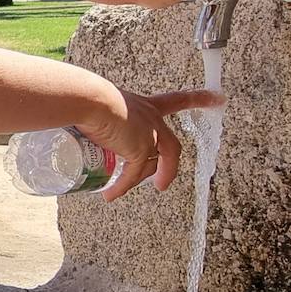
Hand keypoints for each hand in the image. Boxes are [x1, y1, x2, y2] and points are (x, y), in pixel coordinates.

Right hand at [77, 88, 224, 201]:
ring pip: (150, 164)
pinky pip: (132, 175)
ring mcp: (149, 135)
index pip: (176, 101)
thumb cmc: (88, 96)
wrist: (89, 99)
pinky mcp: (140, 150)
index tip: (217, 97)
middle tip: (163, 184)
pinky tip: (110, 194)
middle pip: (170, 145)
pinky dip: (121, 187)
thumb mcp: (98, 103)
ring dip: (138, 180)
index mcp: (145, 105)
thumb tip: (73, 122)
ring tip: (121, 190)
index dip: (198, 99)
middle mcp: (152, 119)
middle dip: (170, 167)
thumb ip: (95, 114)